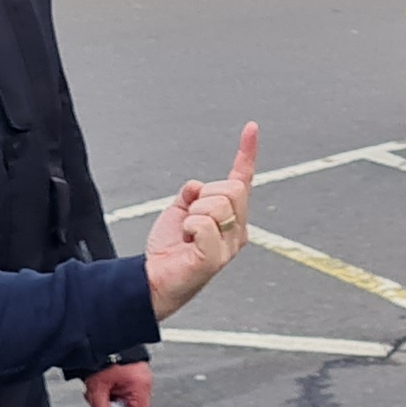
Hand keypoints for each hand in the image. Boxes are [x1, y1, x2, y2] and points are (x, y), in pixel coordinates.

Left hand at [83, 362, 154, 406]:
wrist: (104, 336)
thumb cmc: (102, 358)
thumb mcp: (97, 390)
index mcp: (140, 388)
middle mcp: (145, 386)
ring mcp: (141, 382)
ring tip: (97, 393)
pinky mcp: (135, 379)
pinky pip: (126, 397)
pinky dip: (112, 399)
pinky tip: (102, 389)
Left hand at [145, 123, 258, 320]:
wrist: (154, 279)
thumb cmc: (170, 248)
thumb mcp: (180, 209)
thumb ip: (193, 193)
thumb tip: (198, 186)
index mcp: (231, 217)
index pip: (243, 180)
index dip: (247, 153)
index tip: (251, 128)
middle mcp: (237, 230)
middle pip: (231, 189)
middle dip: (204, 196)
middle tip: (191, 218)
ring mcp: (229, 245)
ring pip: (217, 204)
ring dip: (193, 214)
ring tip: (188, 234)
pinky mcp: (216, 258)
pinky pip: (202, 223)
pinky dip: (188, 227)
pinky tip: (187, 242)